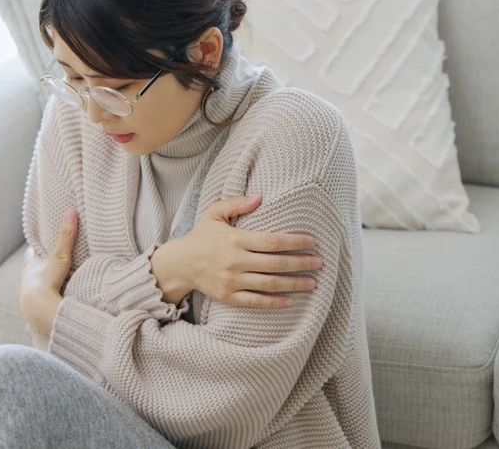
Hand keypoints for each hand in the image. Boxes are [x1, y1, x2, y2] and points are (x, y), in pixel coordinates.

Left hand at [18, 209, 78, 334]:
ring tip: (50, 285)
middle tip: (50, 265)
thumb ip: (66, 235)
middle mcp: (23, 277)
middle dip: (40, 268)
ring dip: (39, 285)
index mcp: (29, 263)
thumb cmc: (46, 279)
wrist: (38, 308)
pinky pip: (34, 301)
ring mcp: (24, 293)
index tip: (46, 246)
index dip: (39, 249)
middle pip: (32, 269)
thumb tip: (71, 211)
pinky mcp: (28, 308)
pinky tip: (46, 302)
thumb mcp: (60, 255)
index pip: (32, 252)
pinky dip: (40, 300)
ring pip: (31, 286)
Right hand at [150, 194, 322, 308]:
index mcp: (235, 239)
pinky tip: (290, 301)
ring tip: (312, 283)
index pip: (272, 241)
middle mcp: (235, 261)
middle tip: (319, 263)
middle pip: (275, 264)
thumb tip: (260, 196)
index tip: (311, 242)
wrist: (179, 264)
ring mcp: (232, 281)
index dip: (294, 242)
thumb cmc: (201, 236)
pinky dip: (274, 303)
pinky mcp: (228, 296)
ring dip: (293, 284)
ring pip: (269, 284)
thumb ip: (236, 203)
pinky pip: (255, 302)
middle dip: (300, 263)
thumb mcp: (214, 213)